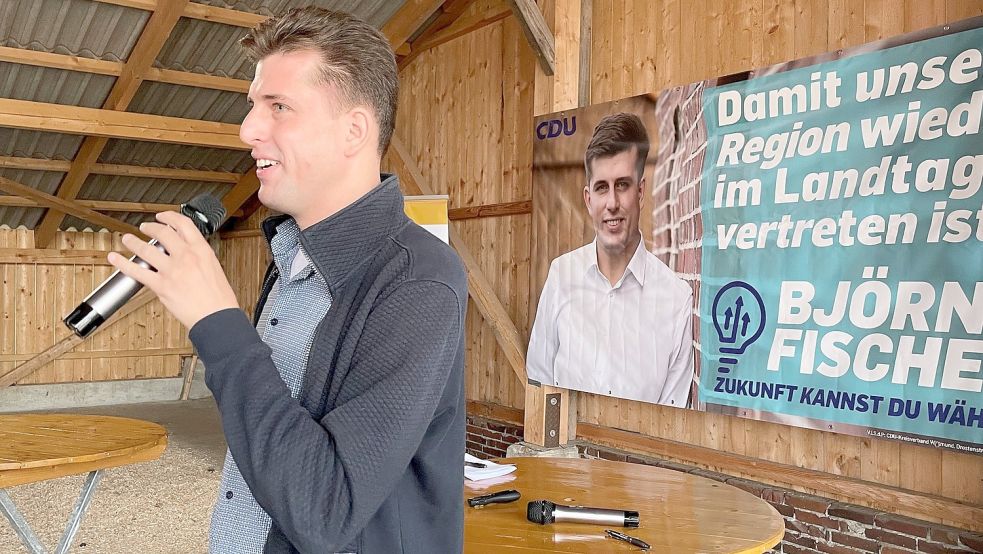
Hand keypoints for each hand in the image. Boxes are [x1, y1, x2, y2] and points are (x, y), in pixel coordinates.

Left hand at [107, 210, 239, 329]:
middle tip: (145, 228)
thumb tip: (188, 253)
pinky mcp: (161, 286)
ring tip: (127, 239)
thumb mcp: (215, 268)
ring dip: (133, 242)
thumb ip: (199, 258)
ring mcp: (172, 270)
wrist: (217, 317)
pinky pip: (137, 272)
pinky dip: (122, 263)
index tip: (163, 217)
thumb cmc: (219, 299)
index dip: (169, 217)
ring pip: (146, 249)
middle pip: (162, 233)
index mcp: (202, 250)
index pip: (183, 224)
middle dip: (150, 228)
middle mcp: (186, 256)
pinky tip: (115, 258)